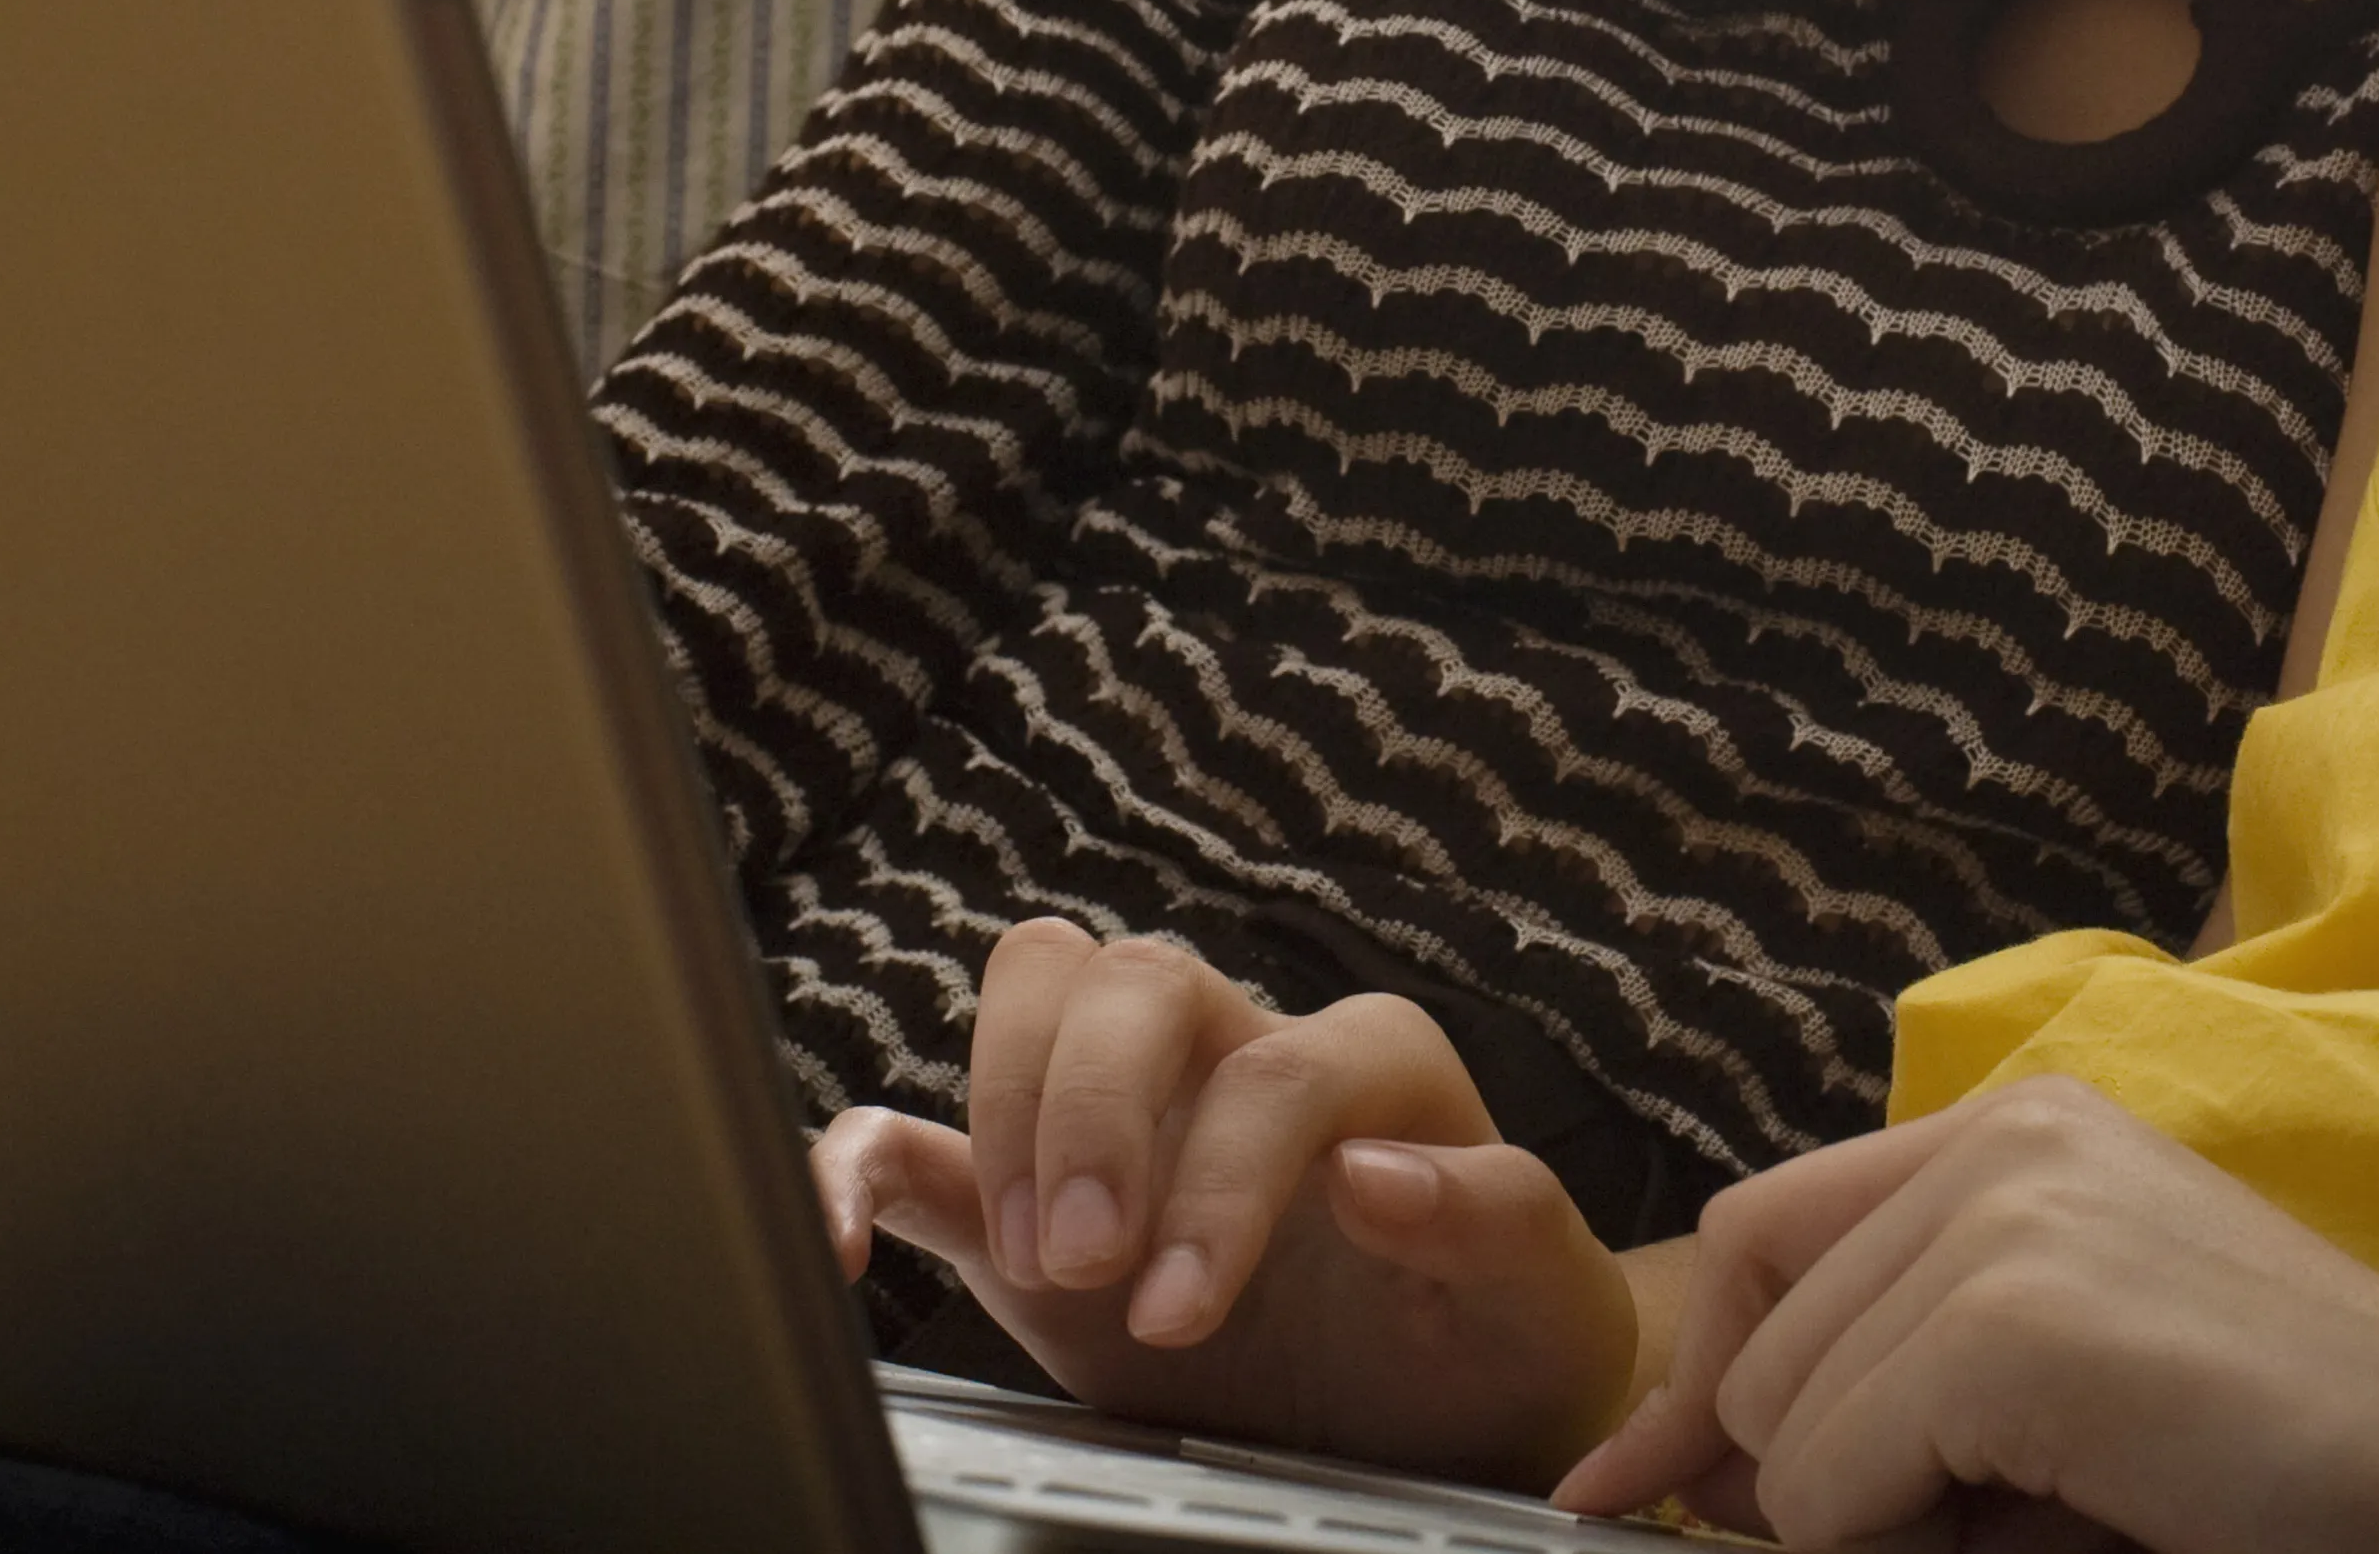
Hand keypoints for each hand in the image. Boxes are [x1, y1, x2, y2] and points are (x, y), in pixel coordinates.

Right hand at [810, 919, 1640, 1489]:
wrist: (1449, 1403)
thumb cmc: (1498, 1333)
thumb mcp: (1534, 1291)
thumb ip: (1490, 1217)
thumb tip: (1374, 1168)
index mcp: (1361, 1063)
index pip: (1268, 1068)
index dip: (1216, 1182)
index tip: (1185, 1310)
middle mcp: (1237, 1052)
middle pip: (1131, 975)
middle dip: (1091, 1110)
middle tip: (1087, 1260)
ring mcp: (1131, 1116)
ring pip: (1036, 990)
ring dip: (1007, 1114)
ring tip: (1036, 1261)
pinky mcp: (1037, 1201)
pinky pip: (917, 1134)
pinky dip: (857, 1166)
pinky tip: (845, 1247)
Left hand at [1559, 1077, 2378, 1553]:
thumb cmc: (2294, 1452)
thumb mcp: (2067, 1382)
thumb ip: (1899, 1384)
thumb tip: (1692, 1472)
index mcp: (2020, 1127)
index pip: (1765, 1235)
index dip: (1698, 1377)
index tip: (1633, 1487)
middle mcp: (2001, 1134)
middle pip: (1755, 1325)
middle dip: (1804, 1469)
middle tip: (1976, 1528)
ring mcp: (2005, 1213)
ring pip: (1783, 1420)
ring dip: (1874, 1516)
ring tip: (2056, 1516)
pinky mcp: (2014, 1319)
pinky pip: (1834, 1483)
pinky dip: (1903, 1542)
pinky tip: (2065, 1522)